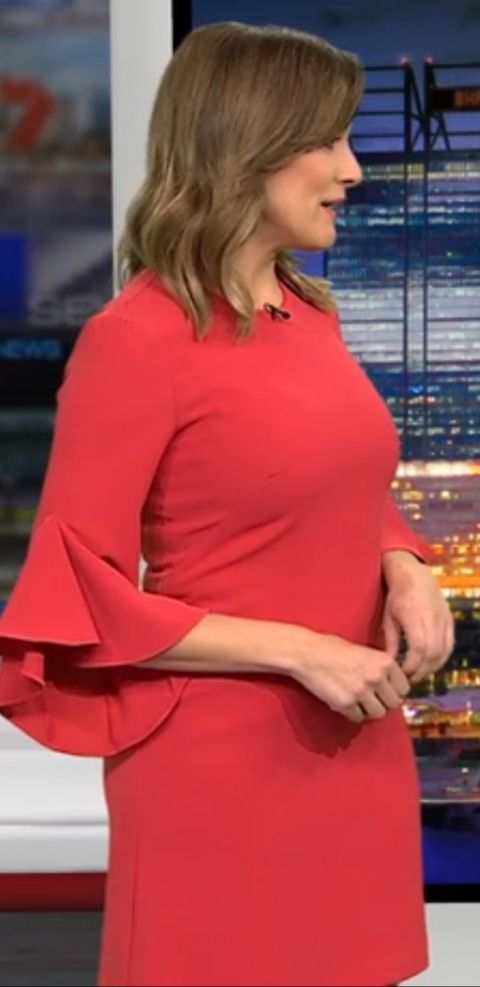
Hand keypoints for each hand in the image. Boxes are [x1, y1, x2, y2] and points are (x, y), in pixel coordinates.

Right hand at [291, 631, 410, 724]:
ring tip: (359, 701)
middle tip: (372, 699)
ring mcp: (361, 691)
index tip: (386, 692)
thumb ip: (380, 668)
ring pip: (378, 714)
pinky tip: (345, 702)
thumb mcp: (364, 652)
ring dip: (370, 711)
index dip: (395, 692)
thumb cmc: (332, 649)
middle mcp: (376, 677)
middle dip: (383, 703)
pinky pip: (359, 718)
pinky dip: (353, 713)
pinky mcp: (346, 703)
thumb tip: (392, 688)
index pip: (404, 689)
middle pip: (394, 704)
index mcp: (384, 662)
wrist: (307, 653)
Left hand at [382, 550, 454, 684]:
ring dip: (431, 667)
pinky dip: (441, 658)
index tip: (402, 673)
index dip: (412, 666)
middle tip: (409, 679)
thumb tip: (388, 664)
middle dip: (421, 671)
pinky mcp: (449, 621)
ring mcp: (443, 621)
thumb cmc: (398, 596)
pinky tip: (431, 664)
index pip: (419, 649)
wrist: (415, 575)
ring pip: (442, 652)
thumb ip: (391, 642)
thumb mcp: (389, 618)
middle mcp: (432, 620)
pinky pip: (449, 645)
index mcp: (415, 618)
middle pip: (432, 654)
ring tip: (419, 674)